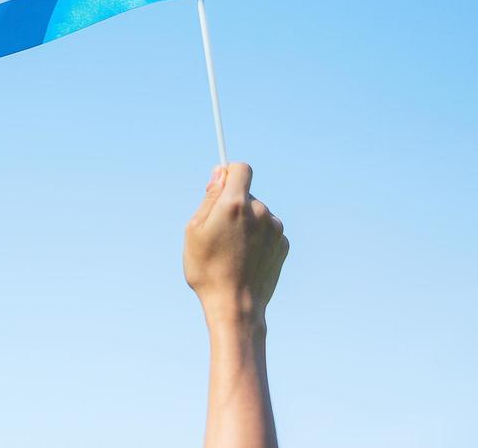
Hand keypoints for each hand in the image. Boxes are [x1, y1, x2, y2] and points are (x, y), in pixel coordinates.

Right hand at [183, 162, 288, 328]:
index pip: (241, 169)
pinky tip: (247, 259)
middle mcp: (259, 211)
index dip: (229, 173)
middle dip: (234, 205)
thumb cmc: (207, 270)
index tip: (221, 186)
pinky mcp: (283, 245)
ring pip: (258, 213)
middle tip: (219, 233)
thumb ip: (210, 197)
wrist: (235, 308)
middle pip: (246, 194)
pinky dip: (258, 238)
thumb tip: (220, 173)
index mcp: (235, 204)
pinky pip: (267, 231)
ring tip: (233, 250)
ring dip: (247, 223)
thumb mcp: (194, 230)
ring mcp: (274, 229)